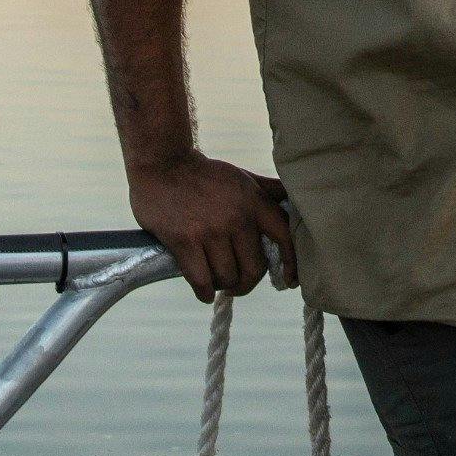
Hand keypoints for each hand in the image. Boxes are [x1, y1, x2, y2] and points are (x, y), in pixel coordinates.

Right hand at [128, 154, 293, 300]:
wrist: (161, 162)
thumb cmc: (203, 174)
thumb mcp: (241, 177)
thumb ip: (267, 191)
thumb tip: (294, 200)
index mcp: (254, 201)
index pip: (285, 237)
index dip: (291, 263)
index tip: (289, 280)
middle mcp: (237, 217)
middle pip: (254, 268)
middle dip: (247, 282)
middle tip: (237, 283)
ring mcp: (210, 230)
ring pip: (228, 277)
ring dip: (224, 287)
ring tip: (218, 282)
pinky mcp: (184, 240)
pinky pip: (201, 280)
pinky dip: (205, 292)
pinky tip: (205, 291)